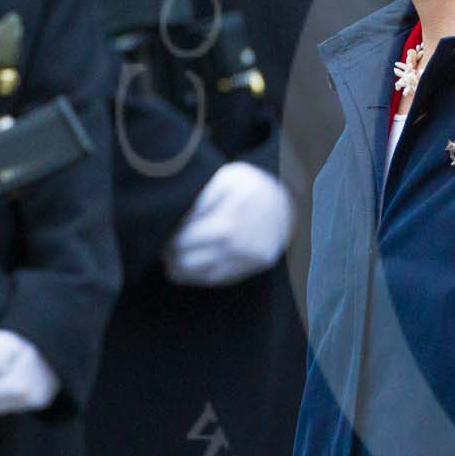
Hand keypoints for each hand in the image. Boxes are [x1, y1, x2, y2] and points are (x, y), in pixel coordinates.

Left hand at [163, 161, 293, 286]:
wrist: (292, 201)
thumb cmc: (253, 186)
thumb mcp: (228, 177)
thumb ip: (201, 196)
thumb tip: (176, 219)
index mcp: (227, 218)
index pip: (182, 237)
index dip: (167, 236)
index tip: (162, 232)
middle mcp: (237, 241)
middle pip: (186, 258)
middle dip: (170, 253)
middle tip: (163, 247)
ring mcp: (247, 256)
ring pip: (199, 272)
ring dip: (179, 268)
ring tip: (171, 259)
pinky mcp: (255, 266)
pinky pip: (216, 278)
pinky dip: (196, 276)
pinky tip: (186, 268)